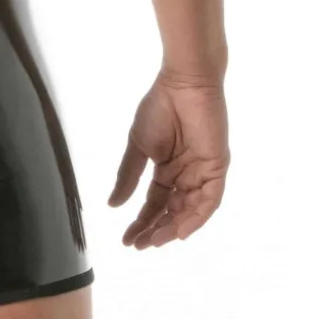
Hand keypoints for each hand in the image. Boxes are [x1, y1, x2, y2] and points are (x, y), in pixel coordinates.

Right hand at [108, 68, 229, 248]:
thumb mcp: (137, 145)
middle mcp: (186, 176)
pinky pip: (209, 200)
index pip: (154, 203)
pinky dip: (196, 217)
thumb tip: (112, 204)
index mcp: (167, 169)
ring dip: (174, 228)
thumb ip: (128, 175)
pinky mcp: (216, 168)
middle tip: (138, 245)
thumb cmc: (159, 108)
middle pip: (172, 212)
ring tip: (155, 240)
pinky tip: (181, 230)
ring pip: (190, 211)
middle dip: (156, 230)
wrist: (182, 85)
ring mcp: (202, 174)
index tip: (126, 239)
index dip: (141, 221)